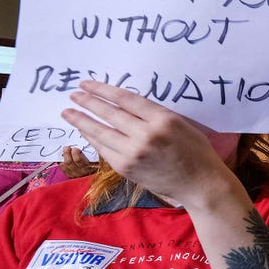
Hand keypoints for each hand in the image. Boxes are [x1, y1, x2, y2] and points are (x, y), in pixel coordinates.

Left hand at [61, 81, 234, 204]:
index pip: (125, 99)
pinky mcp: (126, 168)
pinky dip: (93, 139)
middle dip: (88, 103)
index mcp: (163, 119)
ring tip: (68, 112)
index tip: (87, 84)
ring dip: (81, 121)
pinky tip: (85, 132)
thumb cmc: (196, 152)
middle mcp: (146, 135)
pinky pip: (104, 149)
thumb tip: (125, 106)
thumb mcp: (181, 125)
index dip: (103, 90)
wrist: (200, 184)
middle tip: (73, 95)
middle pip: (109, 114)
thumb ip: (155, 115)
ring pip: (100, 133)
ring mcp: (134, 153)